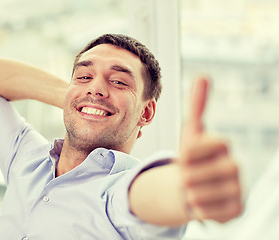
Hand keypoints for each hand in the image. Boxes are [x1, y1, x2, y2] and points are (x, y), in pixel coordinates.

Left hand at [179, 77, 241, 222]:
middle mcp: (235, 166)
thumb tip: (204, 75)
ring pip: (199, 195)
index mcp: (222, 145)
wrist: (194, 186)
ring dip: (189, 194)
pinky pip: (207, 213)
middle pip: (194, 174)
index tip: (185, 156)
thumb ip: (197, 106)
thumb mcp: (190, 133)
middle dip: (184, 176)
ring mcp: (238, 190)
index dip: (184, 154)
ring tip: (193, 189)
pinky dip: (198, 209)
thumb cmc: (191, 159)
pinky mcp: (236, 210)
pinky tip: (202, 203)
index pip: (194, 149)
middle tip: (187, 176)